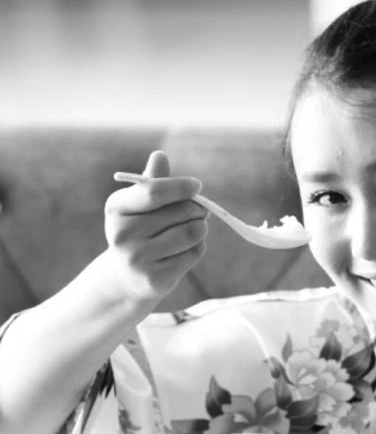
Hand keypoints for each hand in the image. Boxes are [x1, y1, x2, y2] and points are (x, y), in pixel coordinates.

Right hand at [104, 150, 208, 303]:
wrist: (127, 276)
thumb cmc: (139, 230)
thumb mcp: (139, 204)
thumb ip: (151, 182)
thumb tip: (159, 155)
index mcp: (116, 208)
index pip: (154, 191)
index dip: (180, 187)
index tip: (197, 186)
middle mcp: (122, 234)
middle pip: (181, 212)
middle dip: (198, 209)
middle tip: (201, 211)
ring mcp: (138, 259)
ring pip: (192, 233)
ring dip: (200, 229)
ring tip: (193, 230)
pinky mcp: (156, 278)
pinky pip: (194, 253)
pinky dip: (197, 248)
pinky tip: (185, 250)